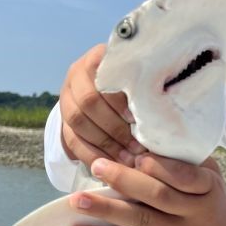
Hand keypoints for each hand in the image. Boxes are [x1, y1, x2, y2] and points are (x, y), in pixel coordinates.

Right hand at [58, 44, 145, 167]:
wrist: (105, 89)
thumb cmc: (134, 83)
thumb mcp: (139, 77)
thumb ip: (145, 87)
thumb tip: (162, 110)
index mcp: (97, 59)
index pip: (103, 79)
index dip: (119, 102)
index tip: (137, 120)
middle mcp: (76, 75)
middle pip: (88, 103)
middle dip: (114, 128)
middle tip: (137, 147)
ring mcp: (66, 98)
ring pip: (78, 123)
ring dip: (104, 144)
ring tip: (128, 159)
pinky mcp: (63, 121)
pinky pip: (71, 141)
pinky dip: (91, 155)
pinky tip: (110, 166)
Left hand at [68, 153, 225, 225]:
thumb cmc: (211, 204)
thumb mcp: (211, 178)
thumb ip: (185, 160)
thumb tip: (143, 135)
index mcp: (207, 188)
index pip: (185, 175)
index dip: (160, 166)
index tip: (136, 153)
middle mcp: (193, 213)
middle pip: (158, 196)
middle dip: (125, 181)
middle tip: (96, 166)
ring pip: (140, 221)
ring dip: (106, 210)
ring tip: (78, 201)